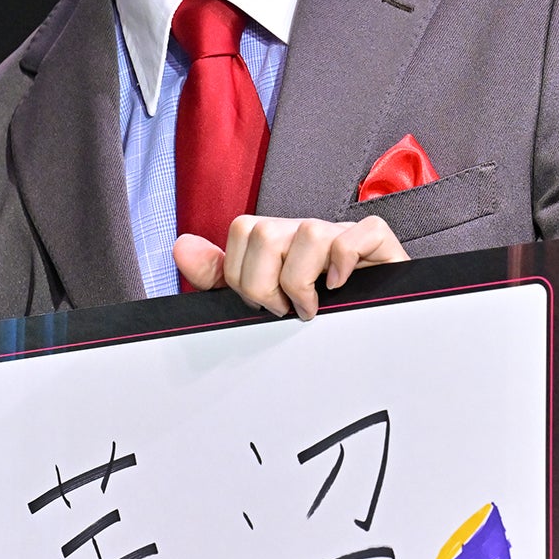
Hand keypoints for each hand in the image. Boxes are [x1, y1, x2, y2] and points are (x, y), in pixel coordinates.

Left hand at [174, 214, 408, 320]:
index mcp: (279, 239)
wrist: (372, 328)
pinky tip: (341, 286)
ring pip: (310, 232)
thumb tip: (180, 246)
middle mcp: (307, 230)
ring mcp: (343, 232)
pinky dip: (347, 262)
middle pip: (267, 233)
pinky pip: (361, 233)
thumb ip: (219, 275)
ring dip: (304, 281)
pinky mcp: (378, 241)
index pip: (243, 229)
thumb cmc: (315, 310)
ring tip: (312, 306)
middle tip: (284, 309)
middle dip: (267, 284)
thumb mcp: (260, 296)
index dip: (242, 274)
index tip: (261, 303)